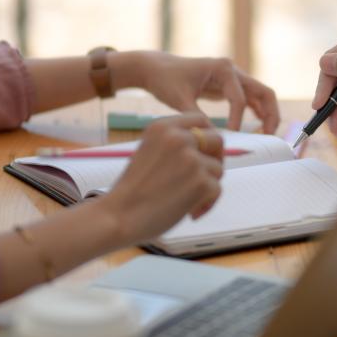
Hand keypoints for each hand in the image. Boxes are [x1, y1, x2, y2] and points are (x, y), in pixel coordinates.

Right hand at [100, 115, 224, 245]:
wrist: (118, 216)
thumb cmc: (133, 191)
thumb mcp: (150, 152)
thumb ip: (174, 145)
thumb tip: (209, 148)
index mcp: (163, 127)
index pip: (200, 119)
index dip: (208, 135)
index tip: (207, 151)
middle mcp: (178, 138)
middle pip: (217, 139)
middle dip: (216, 158)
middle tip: (206, 177)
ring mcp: (191, 159)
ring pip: (218, 168)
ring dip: (208, 186)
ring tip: (187, 201)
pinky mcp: (200, 181)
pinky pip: (217, 190)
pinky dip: (207, 204)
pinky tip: (190, 213)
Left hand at [119, 52, 279, 133]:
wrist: (156, 69)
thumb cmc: (165, 80)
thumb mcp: (178, 99)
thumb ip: (195, 117)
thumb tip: (212, 137)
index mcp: (222, 68)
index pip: (239, 98)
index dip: (237, 120)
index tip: (230, 136)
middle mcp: (232, 70)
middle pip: (263, 92)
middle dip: (270, 114)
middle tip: (269, 136)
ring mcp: (233, 78)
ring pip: (260, 96)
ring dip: (267, 115)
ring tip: (267, 136)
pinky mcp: (229, 87)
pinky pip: (250, 100)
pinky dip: (256, 114)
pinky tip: (257, 130)